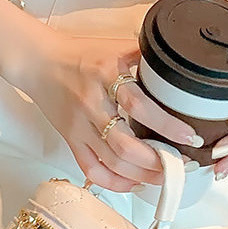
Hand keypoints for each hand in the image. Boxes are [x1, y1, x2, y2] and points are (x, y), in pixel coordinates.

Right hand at [28, 37, 193, 192]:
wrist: (39, 62)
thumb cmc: (78, 53)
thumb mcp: (113, 45)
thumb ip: (142, 53)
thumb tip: (173, 61)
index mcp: (106, 74)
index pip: (140, 106)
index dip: (166, 125)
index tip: (188, 136)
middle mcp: (92, 103)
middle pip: (126, 145)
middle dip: (156, 161)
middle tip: (179, 164)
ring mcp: (80, 126)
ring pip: (112, 162)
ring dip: (141, 175)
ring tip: (163, 176)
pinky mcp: (71, 140)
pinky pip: (92, 169)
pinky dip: (114, 182)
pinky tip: (132, 183)